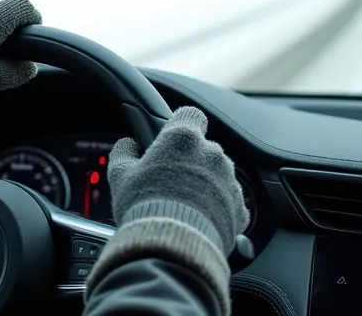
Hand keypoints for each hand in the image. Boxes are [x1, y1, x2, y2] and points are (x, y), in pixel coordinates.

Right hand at [85, 106, 247, 312]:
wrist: (173, 246)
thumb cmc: (145, 208)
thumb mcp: (121, 176)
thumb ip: (123, 152)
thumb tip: (126, 144)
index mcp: (182, 138)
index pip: (191, 114)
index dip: (182, 124)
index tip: (173, 137)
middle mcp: (211, 154)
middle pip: (205, 148)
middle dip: (192, 162)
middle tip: (172, 182)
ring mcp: (230, 180)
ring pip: (220, 175)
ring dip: (207, 185)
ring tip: (185, 206)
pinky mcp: (240, 208)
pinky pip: (231, 203)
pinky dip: (220, 210)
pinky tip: (201, 221)